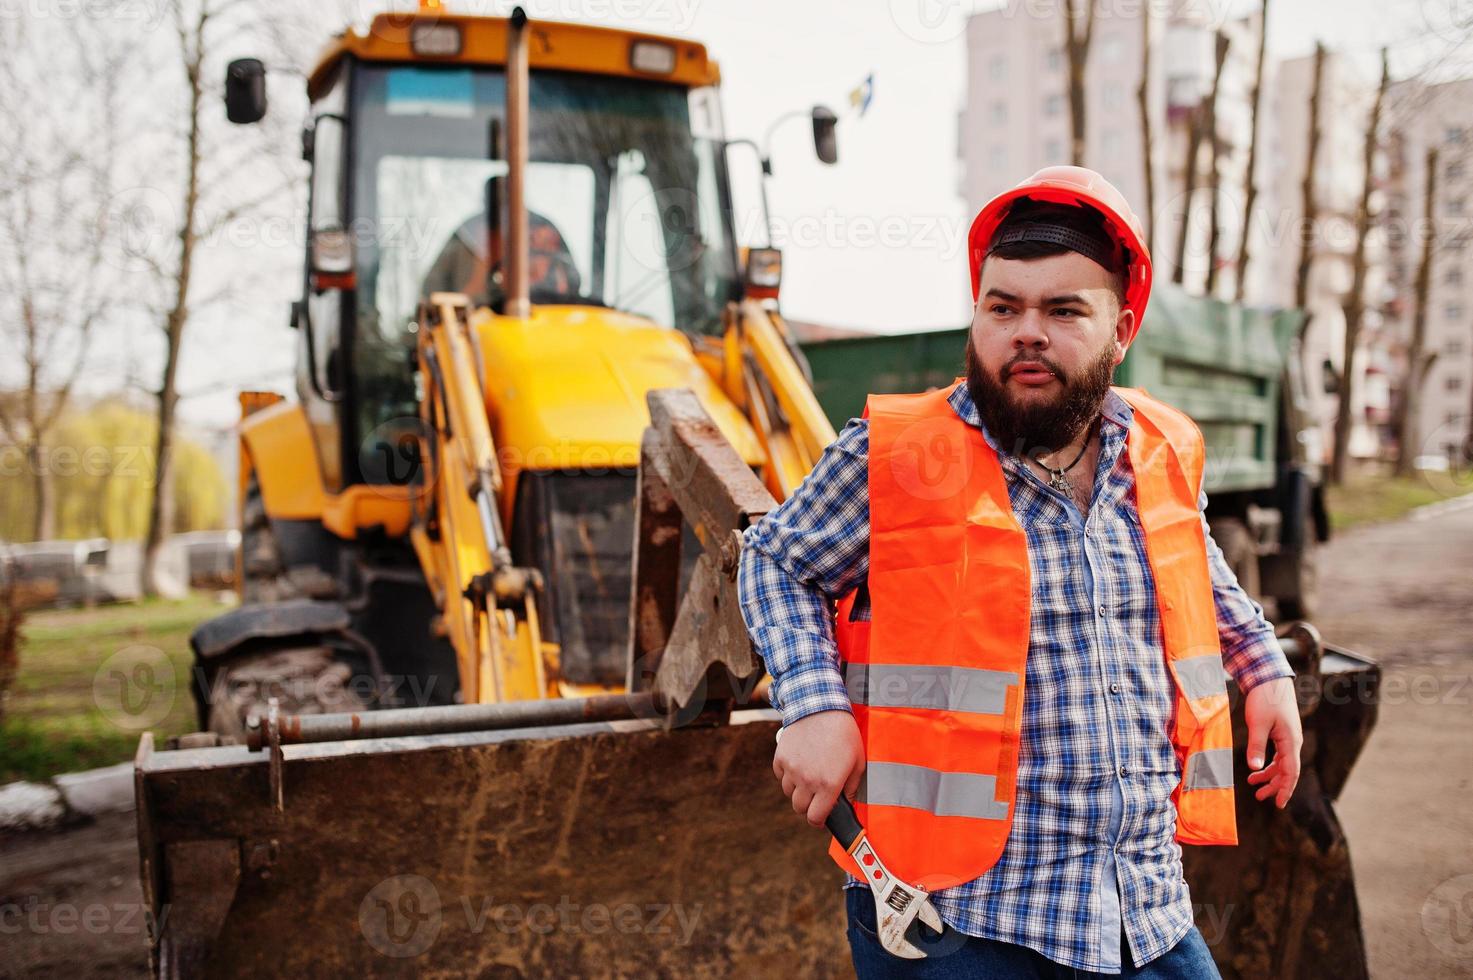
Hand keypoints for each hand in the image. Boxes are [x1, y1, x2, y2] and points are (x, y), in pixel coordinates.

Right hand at [774, 710, 865, 826]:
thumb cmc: (844, 734)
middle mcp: (807, 780)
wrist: (821, 707)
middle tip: (817, 797)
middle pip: (800, 809)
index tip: (821, 818)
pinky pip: (781, 776)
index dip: (819, 821)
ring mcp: (791, 769)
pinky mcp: (780, 758)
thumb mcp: (858, 761)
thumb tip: (848, 804)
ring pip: (789, 793)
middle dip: (809, 807)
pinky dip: (788, 776)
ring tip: (809, 778)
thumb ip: (853, 787)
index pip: (815, 818)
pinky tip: (799, 765)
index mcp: (828, 785)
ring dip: (798, 791)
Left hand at [1243, 676, 1302, 807]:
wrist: (1270, 678)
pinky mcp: (1282, 732)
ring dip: (1270, 775)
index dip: (1285, 789)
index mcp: (1291, 742)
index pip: (1291, 772)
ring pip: (1283, 763)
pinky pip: (1279, 754)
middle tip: (1260, 797)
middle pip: (1288, 771)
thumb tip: (1255, 769)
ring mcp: (1288, 737)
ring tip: (1254, 785)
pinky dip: (1269, 763)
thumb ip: (1257, 746)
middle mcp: (1293, 742)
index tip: (1278, 804)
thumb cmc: (1265, 699)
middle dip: (1275, 786)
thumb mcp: (1258, 724)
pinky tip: (1258, 768)